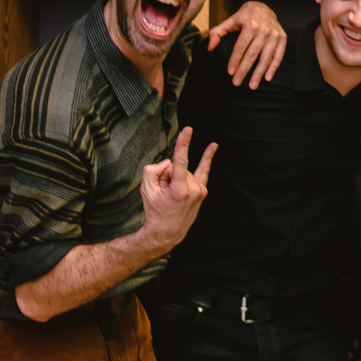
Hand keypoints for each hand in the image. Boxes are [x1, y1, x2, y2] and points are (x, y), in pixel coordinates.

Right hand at [140, 128, 216, 253]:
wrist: (168, 231)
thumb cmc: (155, 210)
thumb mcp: (146, 189)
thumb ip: (153, 169)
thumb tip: (169, 162)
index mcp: (180, 190)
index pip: (180, 161)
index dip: (183, 144)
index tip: (188, 129)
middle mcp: (195, 189)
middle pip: (176, 167)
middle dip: (166, 176)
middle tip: (163, 193)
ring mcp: (200, 190)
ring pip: (183, 170)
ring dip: (174, 179)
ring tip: (171, 195)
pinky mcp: (202, 190)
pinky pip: (203, 170)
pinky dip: (207, 157)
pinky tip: (214, 145)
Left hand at [206, 2, 286, 87]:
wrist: (264, 7)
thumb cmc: (244, 17)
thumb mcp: (230, 21)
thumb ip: (217, 33)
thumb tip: (210, 48)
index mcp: (250, 25)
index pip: (241, 47)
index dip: (235, 60)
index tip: (230, 73)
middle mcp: (263, 30)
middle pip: (252, 54)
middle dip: (244, 70)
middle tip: (237, 83)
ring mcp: (274, 35)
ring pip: (266, 58)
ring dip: (259, 73)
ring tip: (252, 86)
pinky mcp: (282, 38)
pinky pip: (278, 56)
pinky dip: (273, 68)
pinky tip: (267, 78)